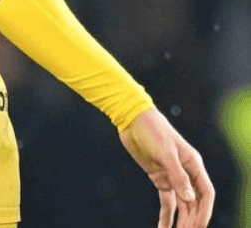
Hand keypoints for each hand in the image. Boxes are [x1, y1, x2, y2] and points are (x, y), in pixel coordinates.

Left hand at [118, 108, 213, 227]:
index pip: (205, 194)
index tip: (199, 226)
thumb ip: (177, 176)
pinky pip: (166, 201)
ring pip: (181, 204)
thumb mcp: (165, 153)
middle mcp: (186, 173)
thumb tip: (190, 199)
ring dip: (181, 220)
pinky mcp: (159, 177)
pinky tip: (163, 227)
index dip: (204, 211)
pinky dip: (166, 215)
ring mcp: (173, 176)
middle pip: (194, 202)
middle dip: (191, 219)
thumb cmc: (153, 131)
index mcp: (194, 165)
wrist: (132, 120)